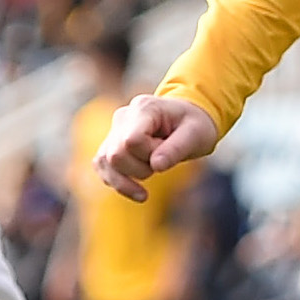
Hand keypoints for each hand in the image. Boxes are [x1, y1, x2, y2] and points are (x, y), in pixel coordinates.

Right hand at [91, 92, 217, 201]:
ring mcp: (113, 131)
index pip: (132, 141)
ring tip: (152, 172)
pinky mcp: (109, 146)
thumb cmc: (195, 125)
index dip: (150, 155)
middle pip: (116, 155)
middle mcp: (123, 116)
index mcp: (144, 108)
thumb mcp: (196, 134)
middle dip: (141, 169)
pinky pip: (102, 167)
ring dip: (129, 178)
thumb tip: (156, 166)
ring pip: (104, 162)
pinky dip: (119, 184)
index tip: (168, 151)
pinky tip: (138, 191)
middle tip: (162, 161)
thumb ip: (177, 148)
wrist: (188, 120)